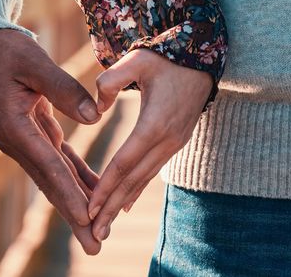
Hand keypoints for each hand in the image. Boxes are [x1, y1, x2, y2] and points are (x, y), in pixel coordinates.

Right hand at [0, 29, 101, 254]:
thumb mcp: (33, 63)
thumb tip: (94, 117)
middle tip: (94, 244)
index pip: (49, 166)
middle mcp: (16, 143)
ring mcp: (24, 142)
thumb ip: (63, 88)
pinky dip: (76, 177)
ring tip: (95, 230)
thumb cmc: (4, 52)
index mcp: (14, 128)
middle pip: (51, 184)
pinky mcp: (32, 135)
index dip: (70, 194)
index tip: (87, 219)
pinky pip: (58, 161)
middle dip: (74, 215)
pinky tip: (93, 191)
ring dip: (76, 203)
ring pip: (55, 178)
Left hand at [88, 49, 211, 241]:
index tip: (89, 207)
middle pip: (134, 180)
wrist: (201, 57)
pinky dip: (137, 189)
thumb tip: (95, 110)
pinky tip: (125, 204)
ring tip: (106, 225)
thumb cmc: (164, 57)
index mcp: (154, 124)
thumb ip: (110, 81)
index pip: (124, 163)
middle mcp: (166, 140)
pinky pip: (153, 171)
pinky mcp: (175, 141)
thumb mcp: (135, 60)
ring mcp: (174, 143)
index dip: (105, 187)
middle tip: (95, 233)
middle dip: (112, 207)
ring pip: (144, 180)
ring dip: (123, 203)